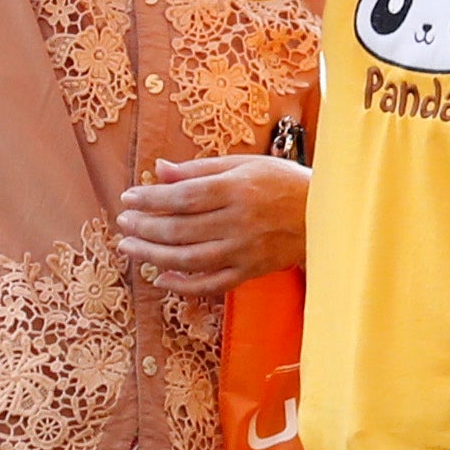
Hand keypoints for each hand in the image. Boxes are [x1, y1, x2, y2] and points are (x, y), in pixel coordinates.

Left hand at [115, 154, 308, 294]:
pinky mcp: (250, 272)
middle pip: (180, 229)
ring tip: (129, 247)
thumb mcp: (244, 164)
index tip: (128, 197)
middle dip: (144, 227)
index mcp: (236, 189)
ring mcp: (244, 251)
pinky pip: (211, 284)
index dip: (150, 198)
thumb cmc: (282, 182)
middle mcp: (238, 222)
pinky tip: (160, 278)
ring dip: (153, 255)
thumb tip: (159, 169)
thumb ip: (200, 168)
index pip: (182, 197)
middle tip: (123, 222)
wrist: (326, 216)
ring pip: (188, 259)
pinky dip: (183, 285)